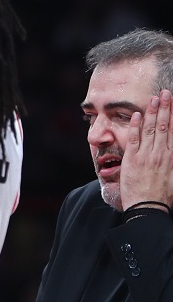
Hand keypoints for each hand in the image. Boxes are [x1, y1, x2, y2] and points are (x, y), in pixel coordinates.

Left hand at [121, 89, 172, 209]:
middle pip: (163, 126)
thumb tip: (171, 151)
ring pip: (150, 129)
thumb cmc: (162, 196)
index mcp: (172, 157)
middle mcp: (161, 153)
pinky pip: (134, 139)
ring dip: (152, 112)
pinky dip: (135, 126)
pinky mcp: (132, 160)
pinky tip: (136, 115)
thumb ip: (172, 161)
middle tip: (165, 93)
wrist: (148, 208)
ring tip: (154, 98)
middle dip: (165, 108)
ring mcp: (146, 156)